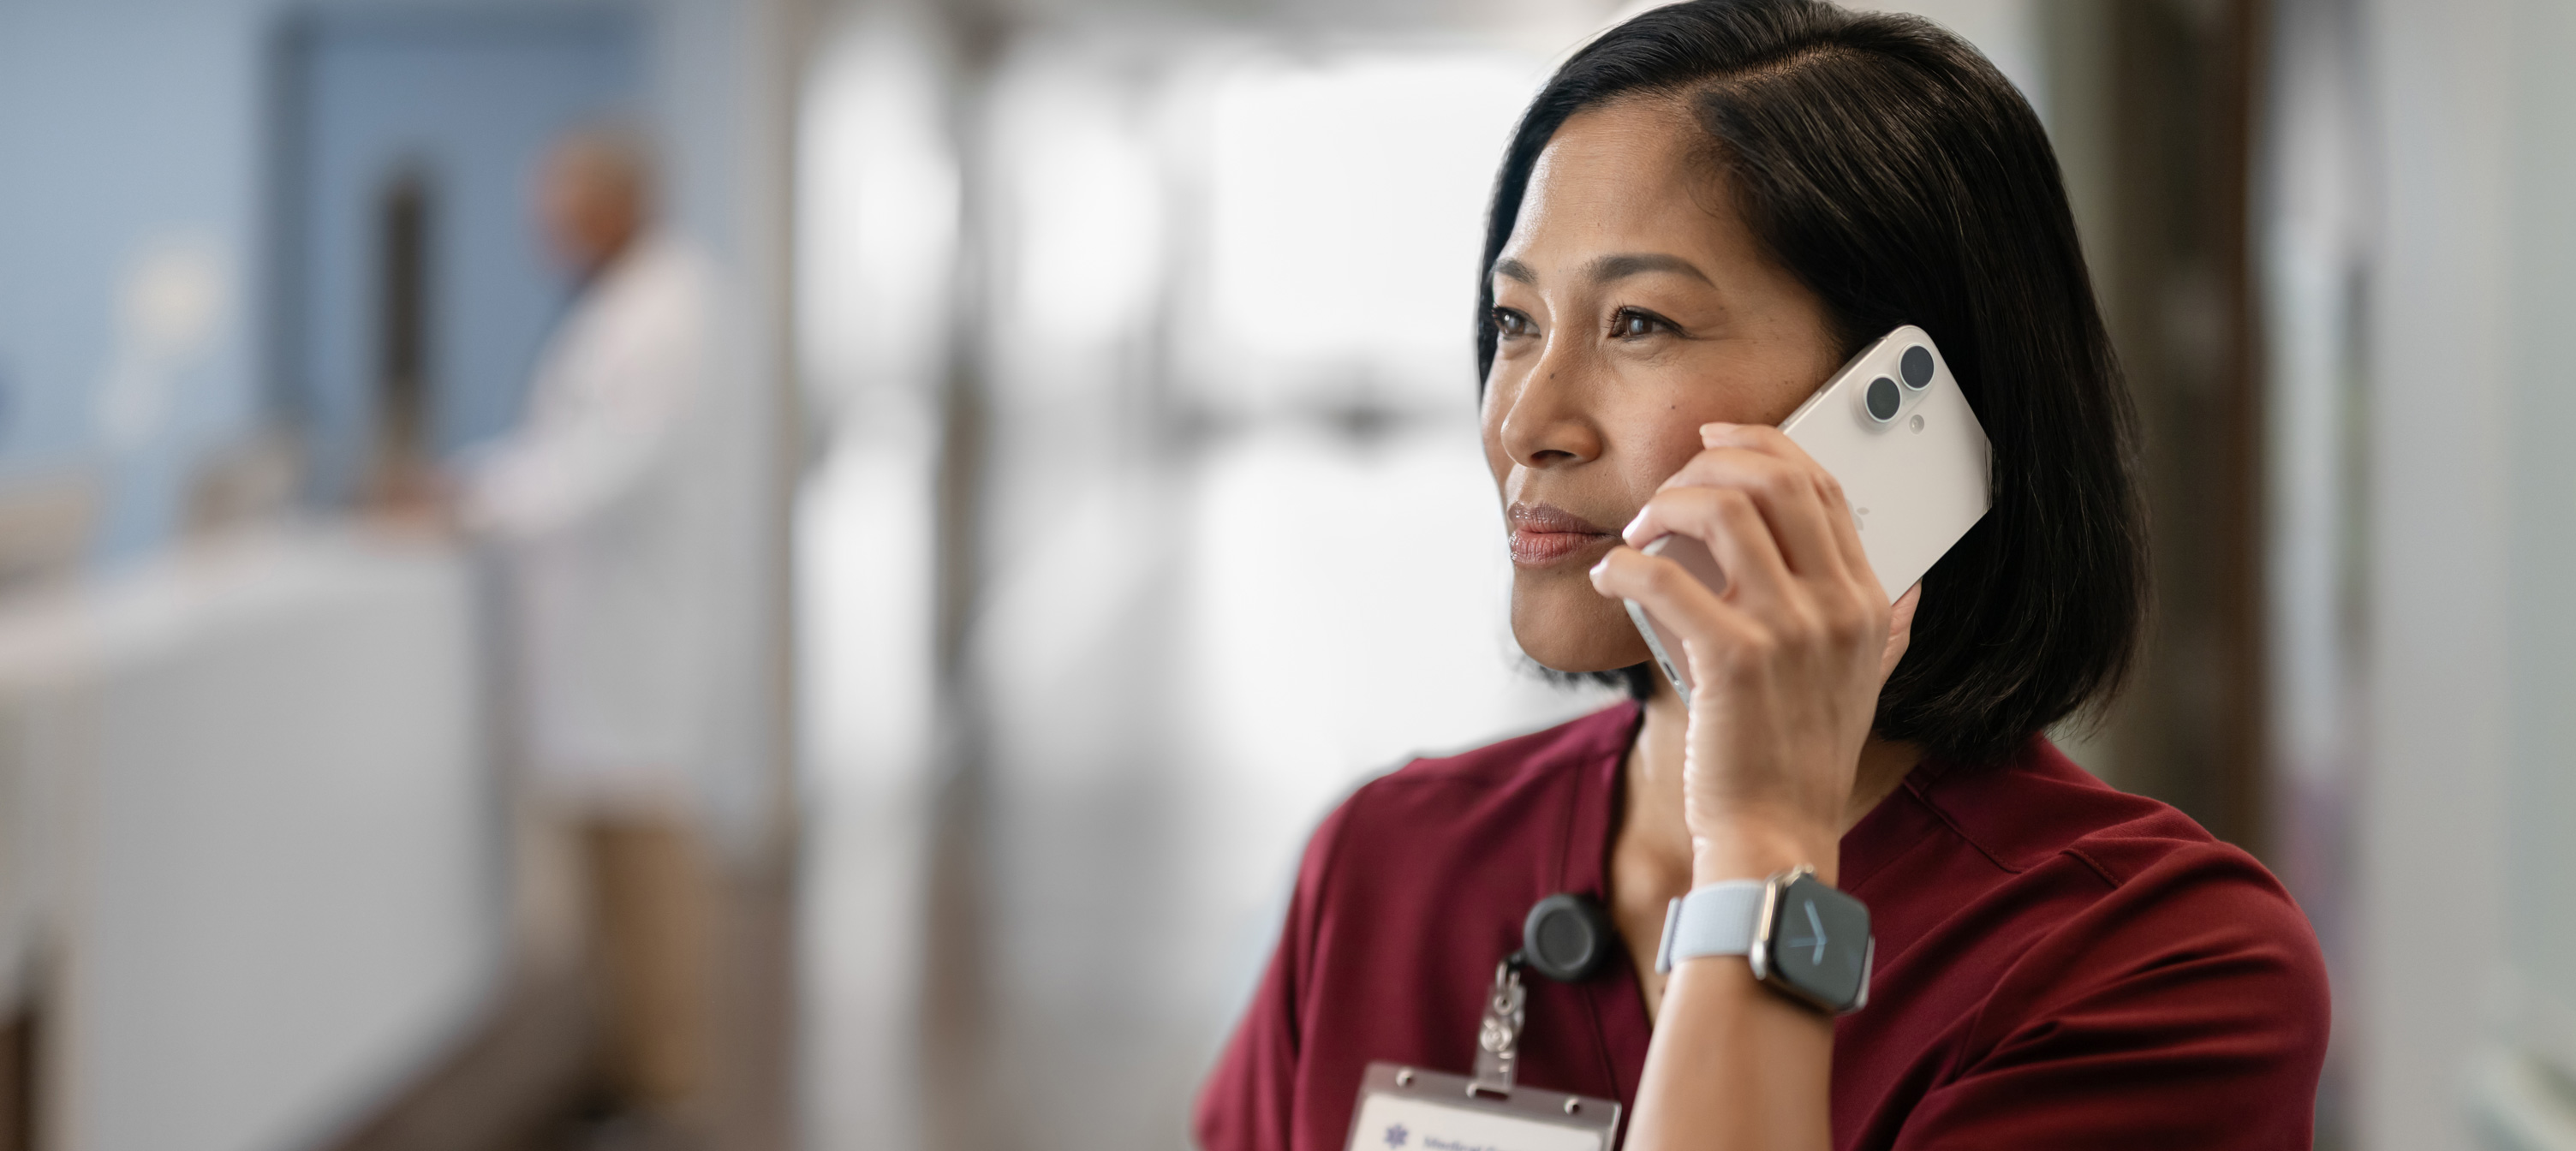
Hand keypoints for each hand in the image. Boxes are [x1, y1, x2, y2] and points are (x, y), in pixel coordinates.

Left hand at [1588, 423, 1914, 883]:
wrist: (1777, 834)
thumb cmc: (1800, 760)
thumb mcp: (1865, 684)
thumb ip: (1885, 630)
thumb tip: (1909, 587)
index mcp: (1868, 602)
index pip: (1824, 486)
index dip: (1765, 444)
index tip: (1716, 439)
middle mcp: (1839, 607)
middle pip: (1775, 480)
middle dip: (1708, 464)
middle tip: (1666, 490)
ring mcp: (1790, 631)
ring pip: (1722, 509)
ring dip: (1664, 505)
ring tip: (1638, 534)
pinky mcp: (1735, 660)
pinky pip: (1666, 577)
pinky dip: (1626, 566)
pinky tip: (1611, 577)